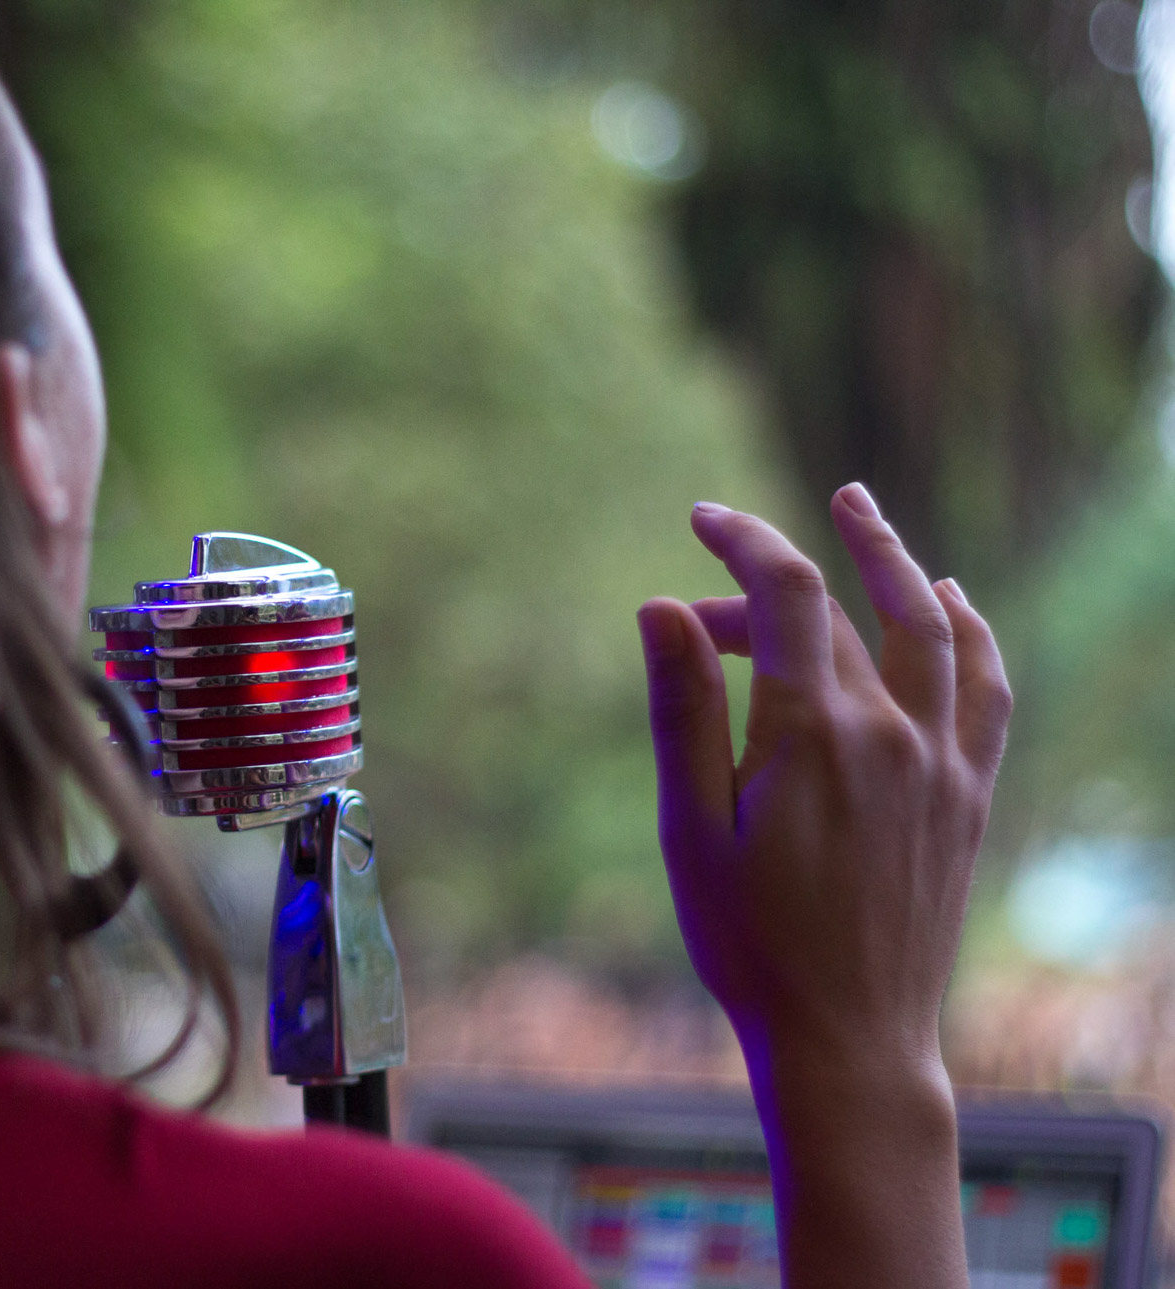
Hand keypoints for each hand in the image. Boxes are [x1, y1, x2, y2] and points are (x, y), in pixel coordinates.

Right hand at [637, 483, 1011, 1288]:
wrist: (849, 1037)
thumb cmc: (749, 941)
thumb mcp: (691, 827)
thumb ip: (683, 708)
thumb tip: (662, 605)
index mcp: (813, 736)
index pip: (786, 595)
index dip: (744, 540)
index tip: (702, 517)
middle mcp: (891, 734)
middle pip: (834, 617)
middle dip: (765, 592)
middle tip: (710, 604)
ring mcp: (941, 762)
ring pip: (931, 628)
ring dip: (894, 561)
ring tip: (858, 510)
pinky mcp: (968, 795)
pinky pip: (987, 688)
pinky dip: (970, 632)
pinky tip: (950, 603)